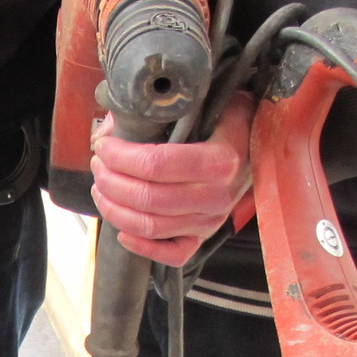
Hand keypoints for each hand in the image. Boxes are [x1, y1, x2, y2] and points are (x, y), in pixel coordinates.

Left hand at [90, 92, 253, 265]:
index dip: (120, 156)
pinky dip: (142, 246)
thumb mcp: (202, 102)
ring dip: (115, 208)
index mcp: (220, 159)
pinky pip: (172, 254)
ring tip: (101, 187)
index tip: (103, 146)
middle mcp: (217, 196)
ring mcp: (211, 220)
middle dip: (111, 181)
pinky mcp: (205, 236)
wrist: (258, 142)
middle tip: (98, 164)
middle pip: (147, 198)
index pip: (156, 164)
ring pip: (150, 226)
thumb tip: (106, 131)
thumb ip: (156, 111)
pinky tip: (122, 231)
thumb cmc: (226, 119)